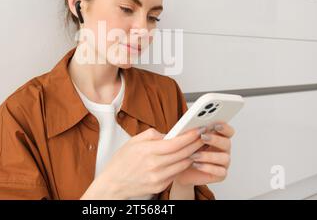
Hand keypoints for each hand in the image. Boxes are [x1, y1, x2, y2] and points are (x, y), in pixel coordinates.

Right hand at [81, 127, 205, 198]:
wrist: (113, 183)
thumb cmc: (121, 161)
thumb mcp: (133, 141)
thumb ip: (152, 134)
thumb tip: (168, 133)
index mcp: (147, 151)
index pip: (175, 143)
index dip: (189, 136)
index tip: (197, 130)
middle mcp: (154, 166)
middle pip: (183, 154)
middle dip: (195, 144)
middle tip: (202, 136)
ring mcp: (158, 178)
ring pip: (183, 165)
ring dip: (192, 155)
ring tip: (196, 147)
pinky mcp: (160, 186)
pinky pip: (176, 174)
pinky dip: (182, 165)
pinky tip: (185, 159)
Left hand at [173, 122, 234, 186]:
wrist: (179, 169)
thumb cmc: (185, 152)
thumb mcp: (186, 140)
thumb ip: (192, 132)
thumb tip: (192, 126)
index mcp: (218, 138)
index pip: (228, 131)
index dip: (224, 127)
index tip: (215, 125)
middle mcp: (223, 150)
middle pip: (227, 143)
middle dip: (215, 139)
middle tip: (203, 137)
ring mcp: (223, 163)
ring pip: (225, 158)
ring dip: (208, 155)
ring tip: (194, 155)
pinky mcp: (220, 175)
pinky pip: (220, 171)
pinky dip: (207, 167)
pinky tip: (196, 164)